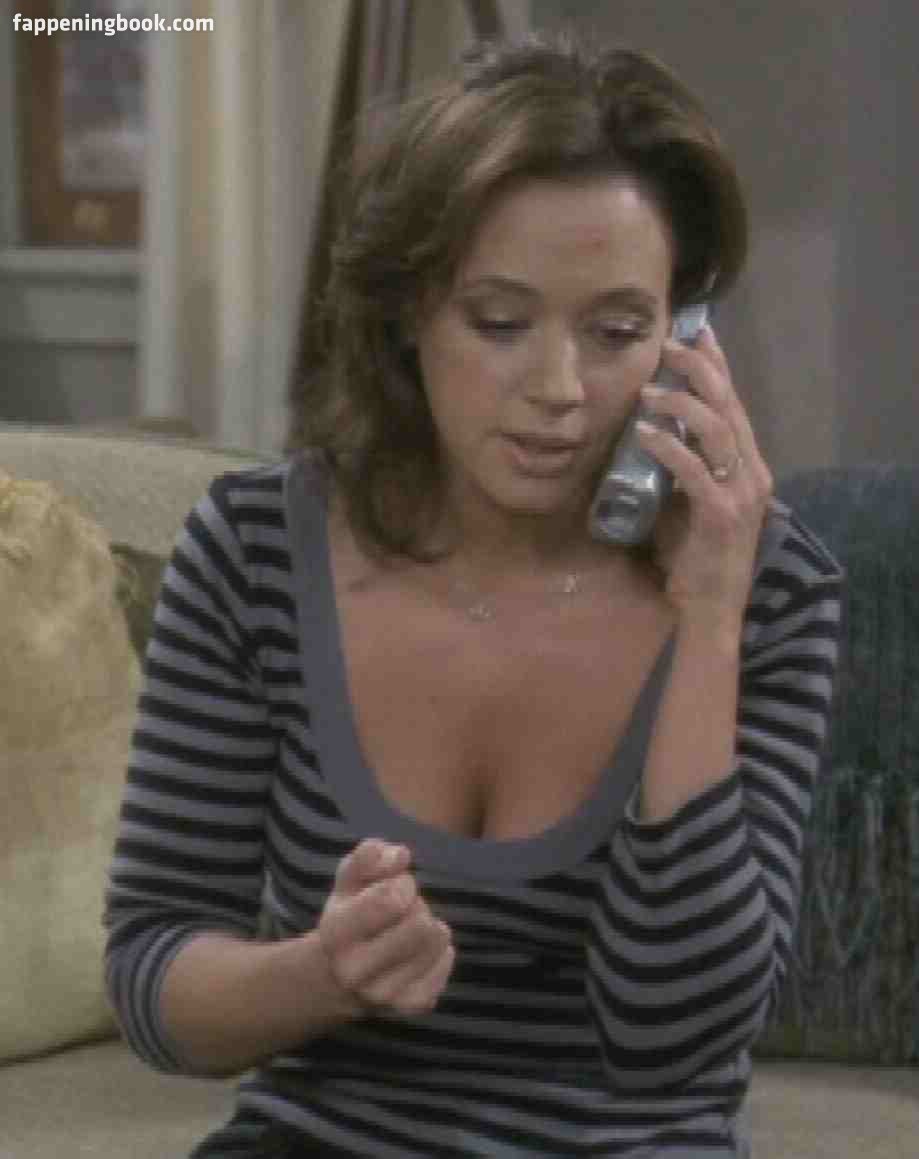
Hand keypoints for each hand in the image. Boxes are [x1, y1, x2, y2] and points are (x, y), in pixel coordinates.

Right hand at [317, 838, 454, 1018]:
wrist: (338, 978)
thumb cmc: (349, 915)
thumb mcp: (348, 880)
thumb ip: (369, 856)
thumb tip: (401, 855)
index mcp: (336, 935)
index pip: (391, 899)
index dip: (402, 883)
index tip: (395, 886)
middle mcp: (356, 972)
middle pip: (420, 923)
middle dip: (417, 905)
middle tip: (402, 910)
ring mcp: (385, 995)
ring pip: (438, 939)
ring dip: (430, 924)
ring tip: (409, 928)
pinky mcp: (412, 1006)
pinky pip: (447, 960)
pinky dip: (440, 948)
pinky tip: (419, 949)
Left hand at [636, 326, 772, 621]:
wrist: (708, 607)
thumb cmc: (693, 557)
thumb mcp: (683, 502)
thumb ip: (674, 469)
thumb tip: (641, 435)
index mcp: (747, 465)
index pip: (733, 403)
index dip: (716, 364)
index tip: (695, 330)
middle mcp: (752, 472)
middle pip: (728, 406)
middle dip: (699, 369)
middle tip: (668, 345)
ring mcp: (741, 493)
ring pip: (716, 431)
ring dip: (680, 404)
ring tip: (647, 391)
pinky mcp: (722, 516)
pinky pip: (695, 471)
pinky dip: (668, 448)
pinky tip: (643, 433)